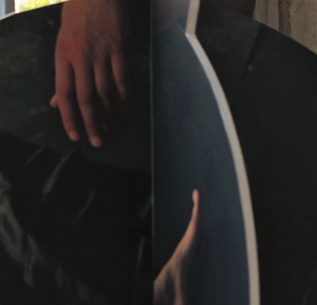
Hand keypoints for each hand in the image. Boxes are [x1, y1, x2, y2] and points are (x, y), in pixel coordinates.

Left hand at [52, 0, 129, 146]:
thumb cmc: (78, 14)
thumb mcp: (63, 40)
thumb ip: (62, 72)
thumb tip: (57, 101)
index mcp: (63, 54)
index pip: (64, 93)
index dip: (68, 117)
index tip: (74, 135)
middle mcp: (81, 56)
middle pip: (86, 98)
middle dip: (91, 123)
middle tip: (97, 141)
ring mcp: (102, 53)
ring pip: (105, 92)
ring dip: (109, 114)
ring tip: (111, 129)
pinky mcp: (120, 50)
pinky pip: (122, 80)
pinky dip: (123, 98)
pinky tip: (123, 109)